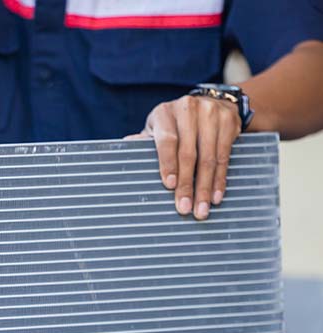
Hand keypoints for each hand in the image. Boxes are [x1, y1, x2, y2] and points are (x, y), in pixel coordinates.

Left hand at [138, 94, 241, 220]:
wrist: (209, 101)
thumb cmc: (174, 123)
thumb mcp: (156, 127)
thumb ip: (144, 141)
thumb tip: (124, 148)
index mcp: (165, 113)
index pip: (167, 141)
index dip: (168, 164)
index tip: (169, 185)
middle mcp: (189, 110)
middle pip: (189, 153)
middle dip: (187, 184)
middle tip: (185, 208)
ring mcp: (212, 113)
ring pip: (209, 157)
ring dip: (205, 187)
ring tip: (201, 209)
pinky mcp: (229, 121)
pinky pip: (225, 156)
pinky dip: (220, 179)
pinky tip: (216, 196)